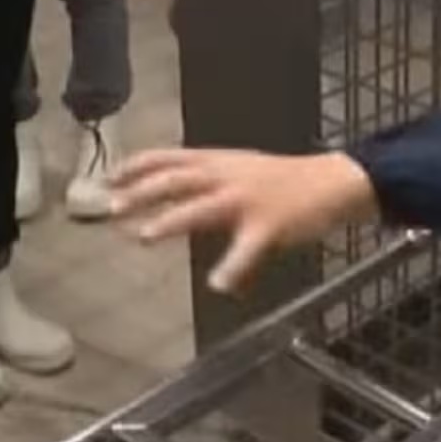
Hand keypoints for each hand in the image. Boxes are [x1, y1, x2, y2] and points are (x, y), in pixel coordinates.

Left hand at [110, 150, 378, 292]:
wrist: (332, 182)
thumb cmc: (283, 181)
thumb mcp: (240, 173)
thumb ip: (205, 186)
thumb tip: (168, 205)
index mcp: (218, 163)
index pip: (168, 157)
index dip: (136, 166)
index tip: (108, 178)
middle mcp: (227, 176)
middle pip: (176, 180)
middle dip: (142, 193)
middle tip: (112, 208)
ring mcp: (247, 200)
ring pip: (202, 208)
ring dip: (171, 221)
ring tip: (145, 236)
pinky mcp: (268, 225)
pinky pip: (246, 250)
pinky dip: (232, 268)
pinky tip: (218, 284)